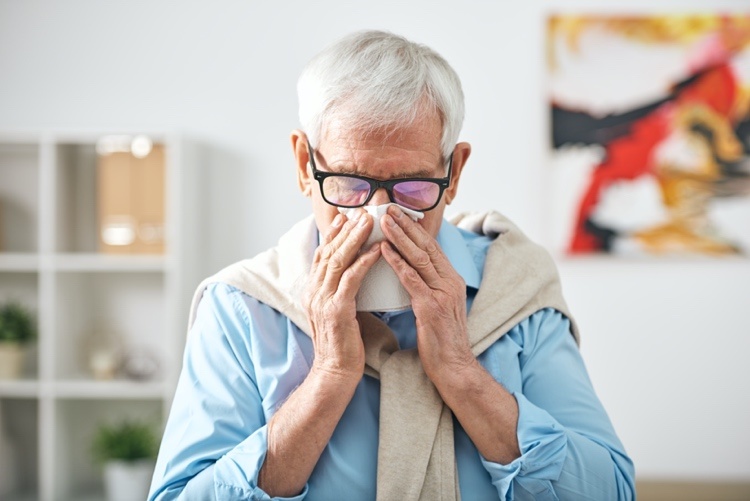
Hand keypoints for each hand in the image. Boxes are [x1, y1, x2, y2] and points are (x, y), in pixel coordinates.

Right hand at [305, 211, 380, 378]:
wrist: (335, 372)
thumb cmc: (342, 344)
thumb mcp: (338, 312)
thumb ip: (342, 292)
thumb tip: (356, 275)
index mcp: (312, 291)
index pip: (322, 255)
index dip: (333, 235)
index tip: (346, 218)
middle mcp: (313, 292)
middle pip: (329, 252)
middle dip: (345, 230)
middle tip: (361, 212)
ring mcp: (322, 300)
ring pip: (339, 260)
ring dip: (355, 238)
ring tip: (370, 222)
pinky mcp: (336, 310)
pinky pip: (351, 278)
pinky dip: (364, 261)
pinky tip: (377, 250)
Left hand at [379, 207, 474, 383]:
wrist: (454, 367)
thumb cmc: (441, 340)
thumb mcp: (439, 307)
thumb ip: (429, 287)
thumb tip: (411, 271)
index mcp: (451, 280)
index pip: (432, 247)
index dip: (415, 229)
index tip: (399, 213)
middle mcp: (450, 282)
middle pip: (426, 246)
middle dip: (407, 225)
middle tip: (389, 208)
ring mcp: (442, 294)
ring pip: (419, 258)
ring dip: (400, 237)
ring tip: (384, 221)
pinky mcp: (432, 307)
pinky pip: (412, 280)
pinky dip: (397, 262)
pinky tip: (384, 251)